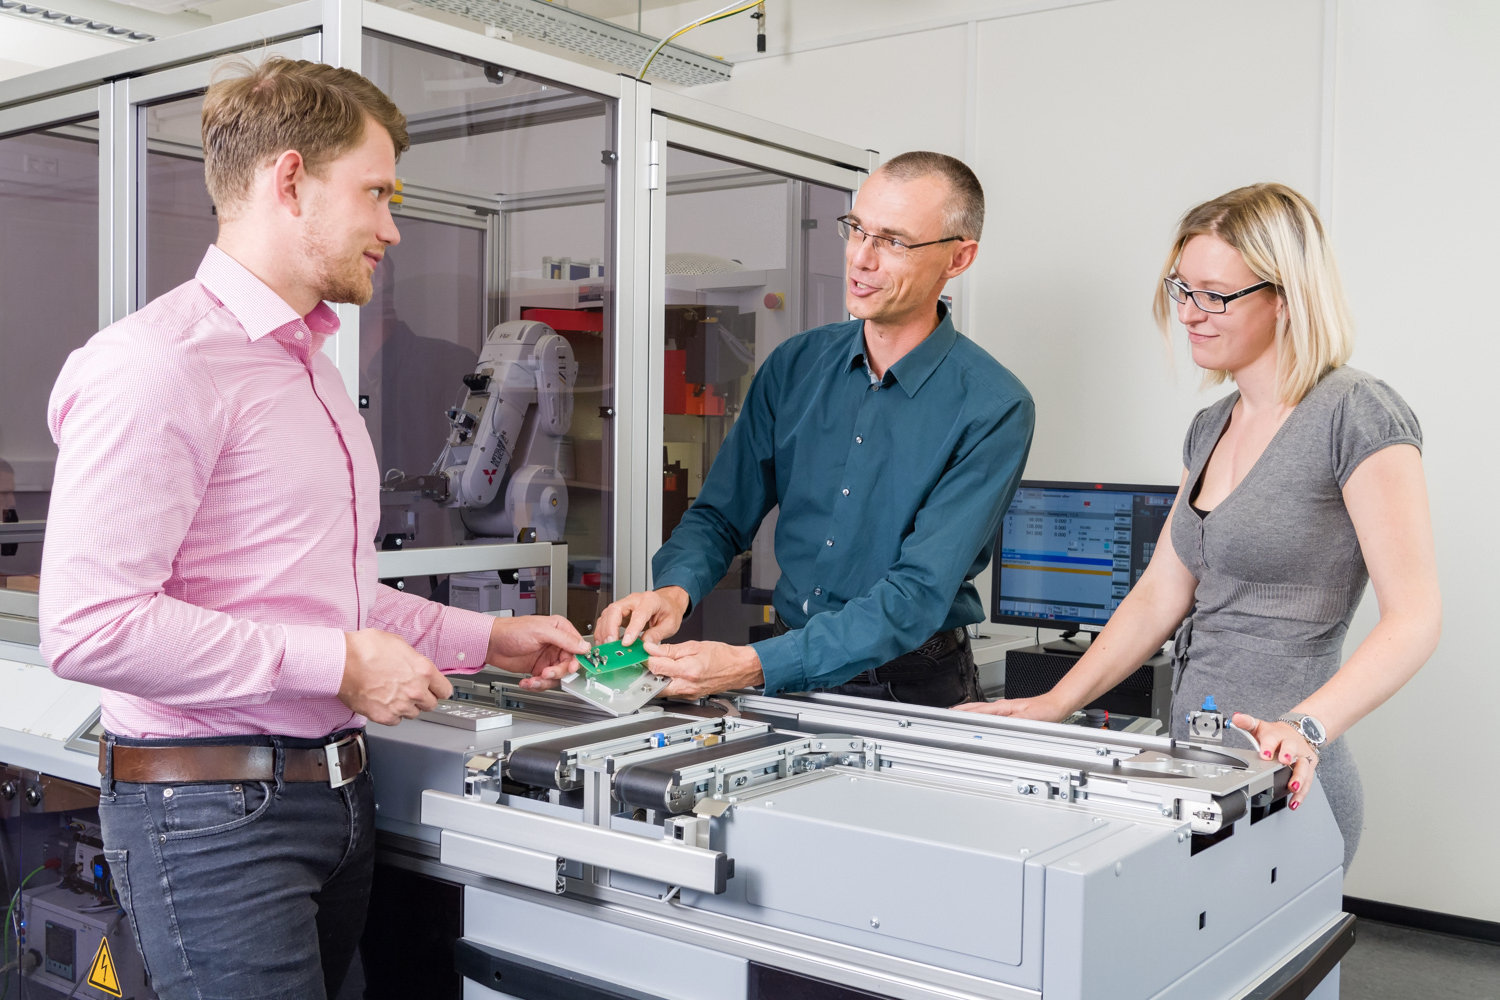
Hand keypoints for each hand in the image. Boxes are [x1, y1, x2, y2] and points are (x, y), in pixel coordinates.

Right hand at [340, 629, 452, 725]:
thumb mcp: (398, 644)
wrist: (342, 662)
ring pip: (413, 714)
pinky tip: (383, 703)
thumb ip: (412, 659)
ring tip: (393, 695)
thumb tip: (413, 664)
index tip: (436, 690)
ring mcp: (401, 706)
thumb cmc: (365, 649)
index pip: (445, 690)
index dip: (439, 689)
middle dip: (423, 698)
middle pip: (431, 705)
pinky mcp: (384, 716)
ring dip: (407, 707)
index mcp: (423, 671)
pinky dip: (391, 714)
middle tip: (411, 691)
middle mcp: (416, 691)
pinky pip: (395, 720)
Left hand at [488, 615, 590, 686]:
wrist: (492, 643)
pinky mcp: (538, 670)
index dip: (577, 660)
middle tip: (546, 673)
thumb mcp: (541, 631)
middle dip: (557, 672)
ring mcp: (547, 659)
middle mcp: (556, 645)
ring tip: (533, 679)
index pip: (577, 648)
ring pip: (557, 677)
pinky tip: (527, 681)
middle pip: (568, 665)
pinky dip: (536, 685)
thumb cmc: (512, 630)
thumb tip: (583, 646)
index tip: (572, 668)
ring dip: (544, 681)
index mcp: (560, 631)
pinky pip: (544, 682)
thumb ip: (564, 639)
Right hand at [595, 587, 689, 646]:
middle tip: (611, 644)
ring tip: (606, 646)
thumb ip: (657, 634)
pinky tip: (604, 642)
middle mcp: (634, 600)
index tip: (626, 643)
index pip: (638, 614)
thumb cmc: (669, 610)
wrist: (667, 602)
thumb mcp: (670, 624)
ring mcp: (624, 604)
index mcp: (650, 601)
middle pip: (615, 610)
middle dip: (610, 628)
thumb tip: (646, 645)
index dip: (631, 629)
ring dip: (604, 631)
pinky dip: (602, 632)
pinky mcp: (618, 612)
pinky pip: (606, 619)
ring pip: (607, 614)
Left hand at [642, 639, 762, 698]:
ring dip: (657, 680)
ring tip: (659, 667)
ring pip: (663, 691)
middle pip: (655, 685)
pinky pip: (673, 692)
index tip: (644, 653)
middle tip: (647, 664)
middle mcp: (687, 685)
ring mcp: (689, 693)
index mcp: (687, 670)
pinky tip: (671, 674)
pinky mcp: (691, 696)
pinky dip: (668, 683)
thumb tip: (652, 649)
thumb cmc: (722, 655)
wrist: (739, 668)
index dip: (647, 659)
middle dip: (648, 675)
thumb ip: (670, 649)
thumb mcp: (694, 646)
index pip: (657, 667)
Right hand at [951, 695, 1068, 720]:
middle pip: (973, 708)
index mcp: (1002, 708)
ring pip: (978, 710)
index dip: (961, 714)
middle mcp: (1000, 706)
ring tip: (954, 716)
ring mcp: (1003, 709)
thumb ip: (1009, 724)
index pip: (976, 711)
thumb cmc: (1045, 711)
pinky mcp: (1007, 712)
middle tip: (944, 716)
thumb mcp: (1027, 720)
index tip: (949, 717)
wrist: (1056, 705)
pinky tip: (975, 719)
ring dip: (965, 713)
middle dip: (958, 711)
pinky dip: (975, 715)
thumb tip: (992, 729)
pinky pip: (986, 713)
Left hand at [1232, 712, 1319, 810]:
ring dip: (1299, 778)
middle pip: (1292, 749)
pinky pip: (1308, 782)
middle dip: (1288, 755)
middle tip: (1284, 762)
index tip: (1264, 754)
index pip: (1272, 738)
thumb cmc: (1276, 734)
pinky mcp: (1310, 767)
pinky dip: (1302, 794)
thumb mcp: (1260, 726)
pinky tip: (1294, 802)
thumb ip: (1247, 722)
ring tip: (1293, 788)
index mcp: (1277, 735)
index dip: (1268, 746)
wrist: (1299, 731)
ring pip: (1303, 767)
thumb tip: (1236, 717)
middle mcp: (1291, 745)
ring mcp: (1302, 756)